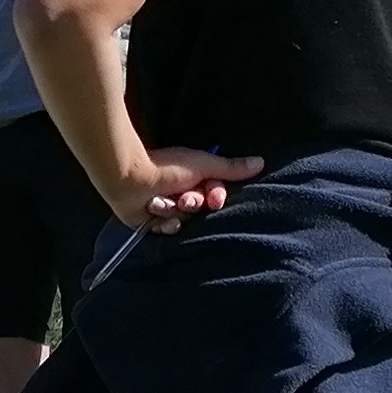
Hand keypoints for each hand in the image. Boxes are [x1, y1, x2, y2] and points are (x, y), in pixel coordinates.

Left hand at [111, 146, 260, 232]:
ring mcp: (167, 207)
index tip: (214, 198)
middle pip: (202, 209)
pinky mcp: (152, 222)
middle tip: (185, 199)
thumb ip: (230, 168)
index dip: (216, 197)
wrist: (131, 179)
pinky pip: (168, 230)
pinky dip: (164, 221)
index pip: (216, 194)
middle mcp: (182, 192)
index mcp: (194, 178)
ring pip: (185, 219)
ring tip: (164, 200)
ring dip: (176, 210)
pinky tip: (156, 211)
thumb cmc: (167, 167)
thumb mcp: (203, 165)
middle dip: (194, 204)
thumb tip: (260, 162)